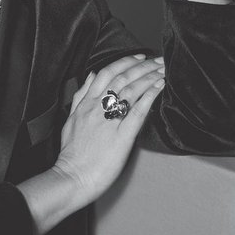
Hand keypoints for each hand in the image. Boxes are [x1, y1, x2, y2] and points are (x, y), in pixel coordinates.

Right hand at [53, 54, 164, 204]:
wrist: (73, 176)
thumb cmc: (72, 152)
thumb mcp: (71, 119)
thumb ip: (81, 96)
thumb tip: (90, 75)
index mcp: (86, 104)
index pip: (106, 73)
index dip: (125, 62)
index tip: (139, 57)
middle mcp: (98, 108)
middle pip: (122, 78)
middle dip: (143, 66)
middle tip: (159, 61)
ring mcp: (110, 122)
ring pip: (131, 90)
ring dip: (150, 77)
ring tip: (163, 70)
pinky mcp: (121, 137)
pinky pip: (137, 112)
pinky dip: (150, 97)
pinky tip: (159, 87)